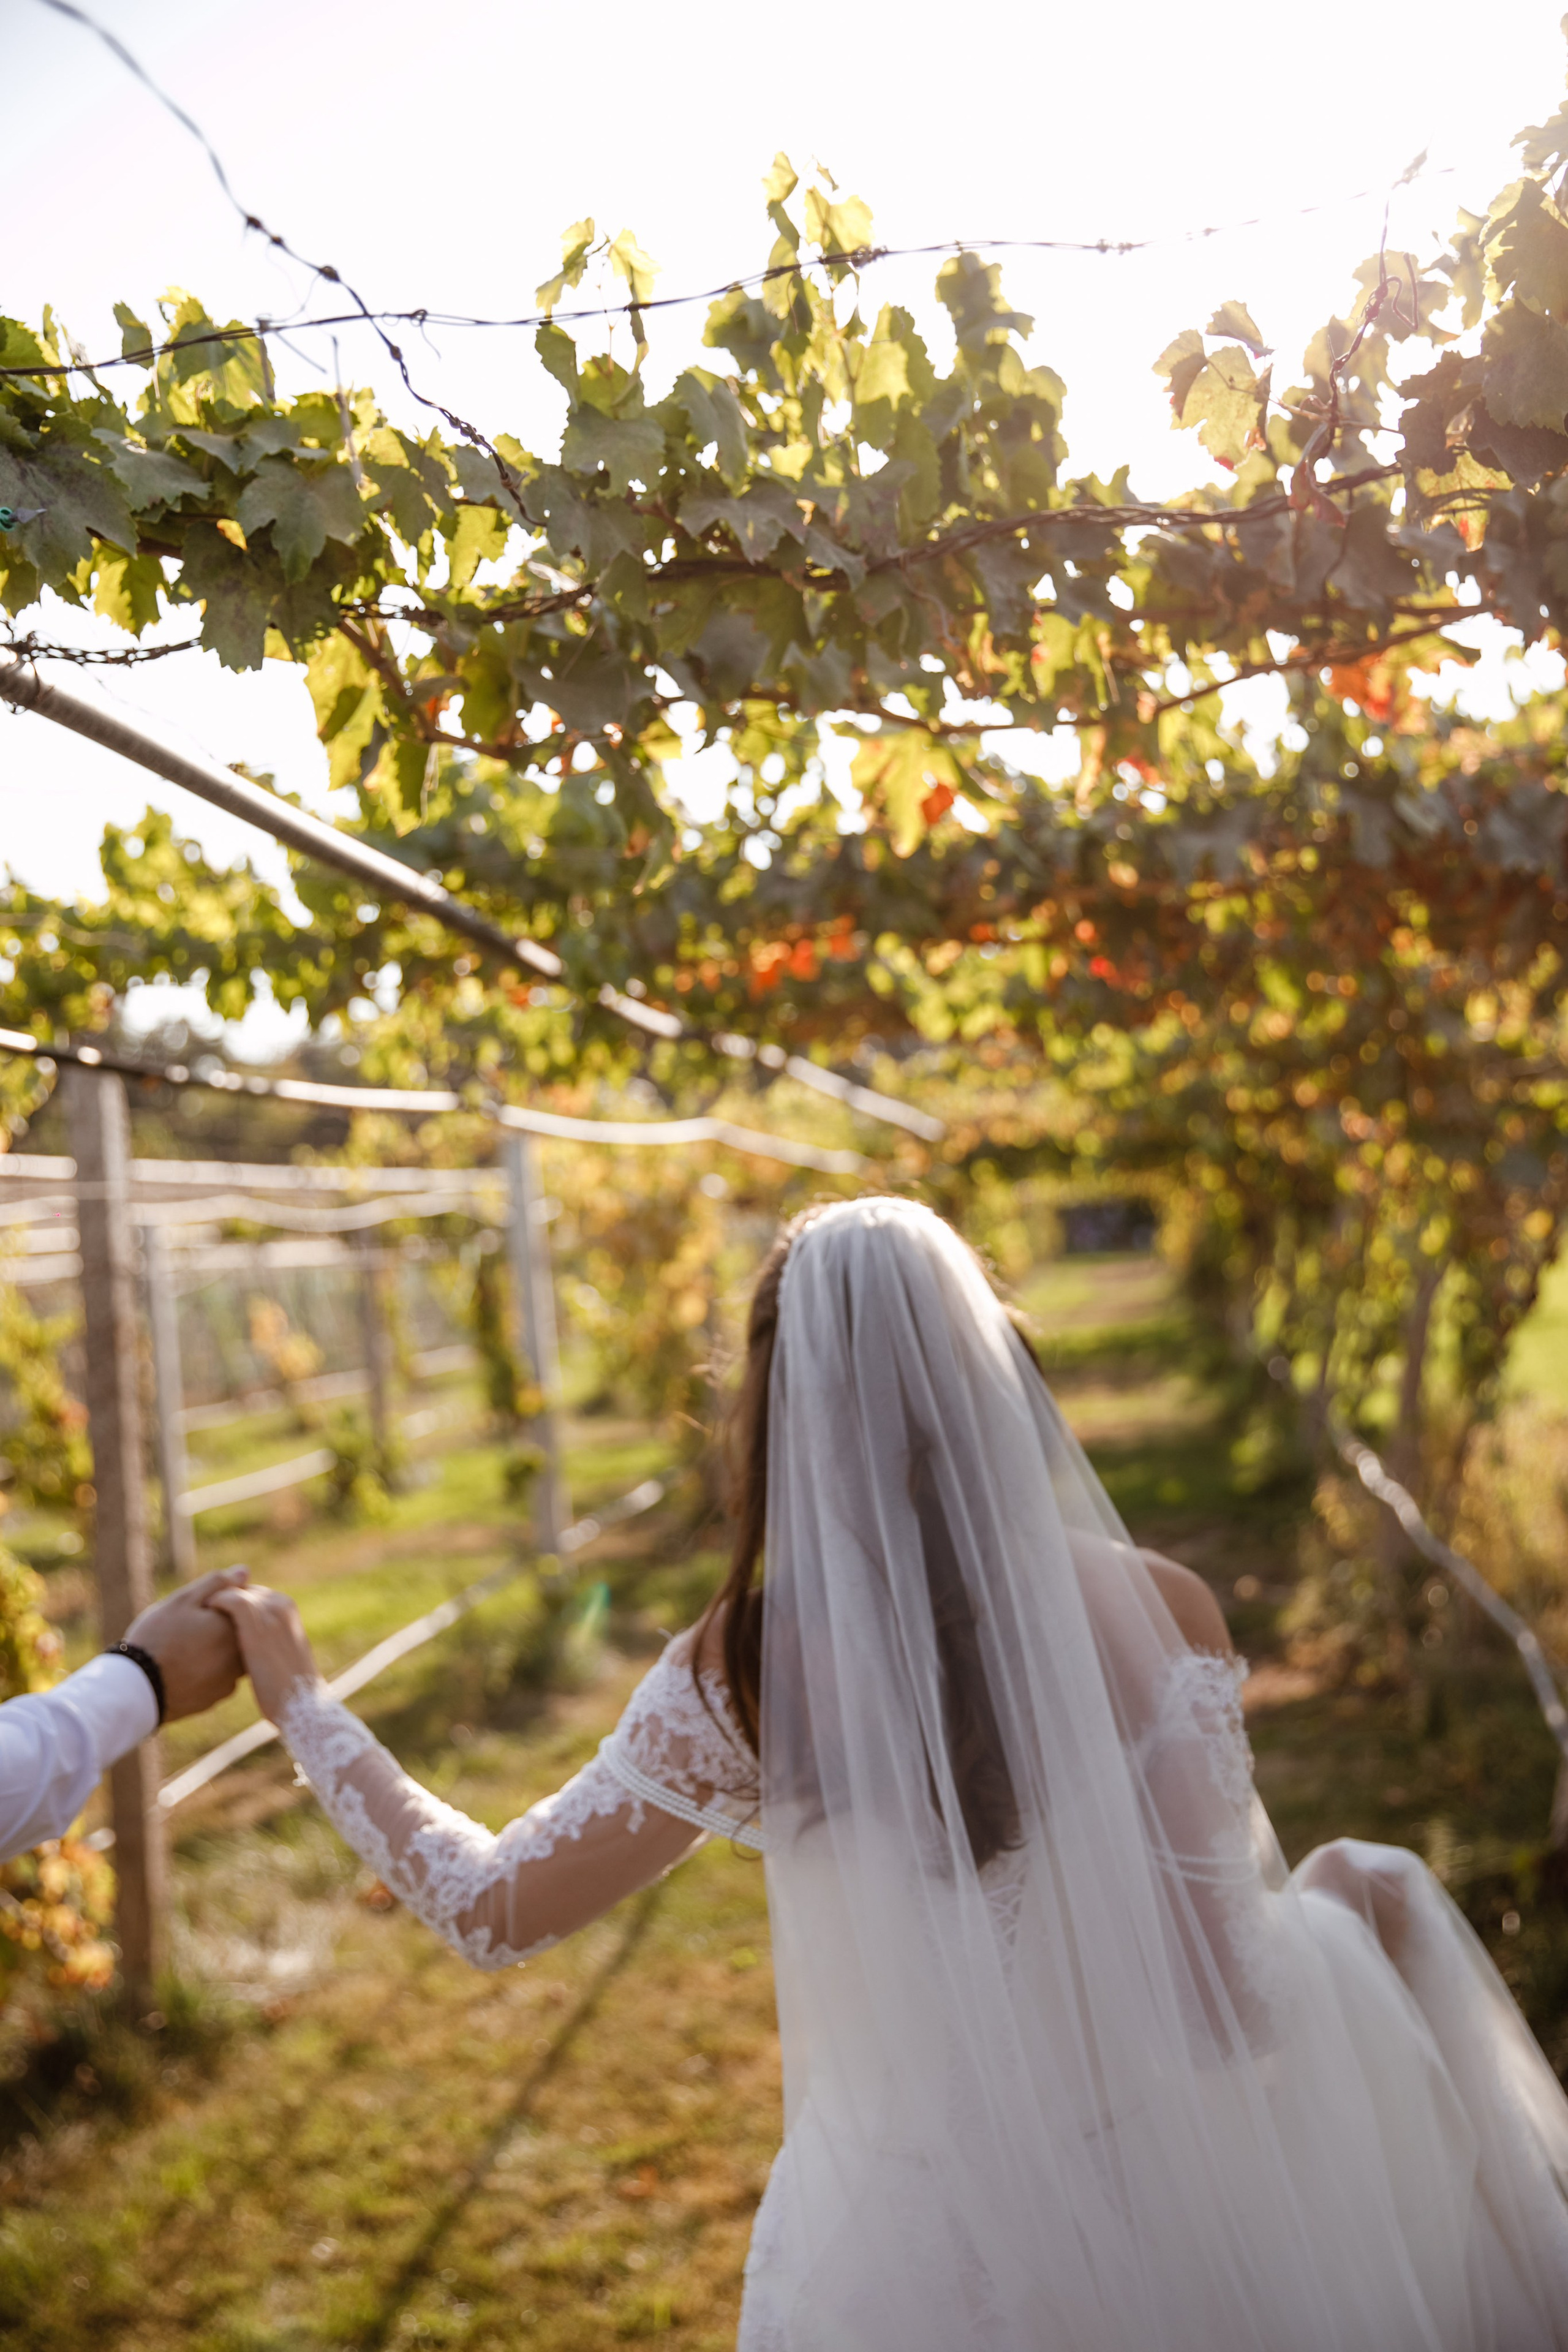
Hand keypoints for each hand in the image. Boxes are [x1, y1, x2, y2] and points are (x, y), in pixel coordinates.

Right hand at [125, 1565, 250, 1721]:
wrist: (136, 1689)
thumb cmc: (158, 1638)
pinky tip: (185, 1667)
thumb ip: (217, 1584)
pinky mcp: (214, 1699)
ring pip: (231, 1658)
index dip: (224, 1604)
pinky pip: (218, 1679)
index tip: (203, 1606)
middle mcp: (240, 1657)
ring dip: (217, 1650)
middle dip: (221, 1628)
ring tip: (186, 1647)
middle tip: (190, 1627)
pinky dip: (208, 1671)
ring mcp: (228, 1681)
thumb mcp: (183, 1601)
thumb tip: (244, 1571)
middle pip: (240, 1635)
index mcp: (235, 1630)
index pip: (246, 1610)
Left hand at [203, 1583, 319, 1727]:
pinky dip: (213, 1604)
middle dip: (221, 1602)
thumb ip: (264, 1639)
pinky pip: (228, 1599)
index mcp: (286, 1607)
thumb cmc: (287, 1688)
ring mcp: (268, 1610)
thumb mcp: (278, 1655)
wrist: (301, 1705)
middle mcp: (279, 1602)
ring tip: (191, 1623)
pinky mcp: (255, 1620)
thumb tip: (242, 1641)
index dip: (229, 1605)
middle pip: (240, 1589)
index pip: (250, 1593)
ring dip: (213, 1601)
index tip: (210, 1622)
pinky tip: (199, 1621)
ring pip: (232, 1591)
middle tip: (196, 1623)